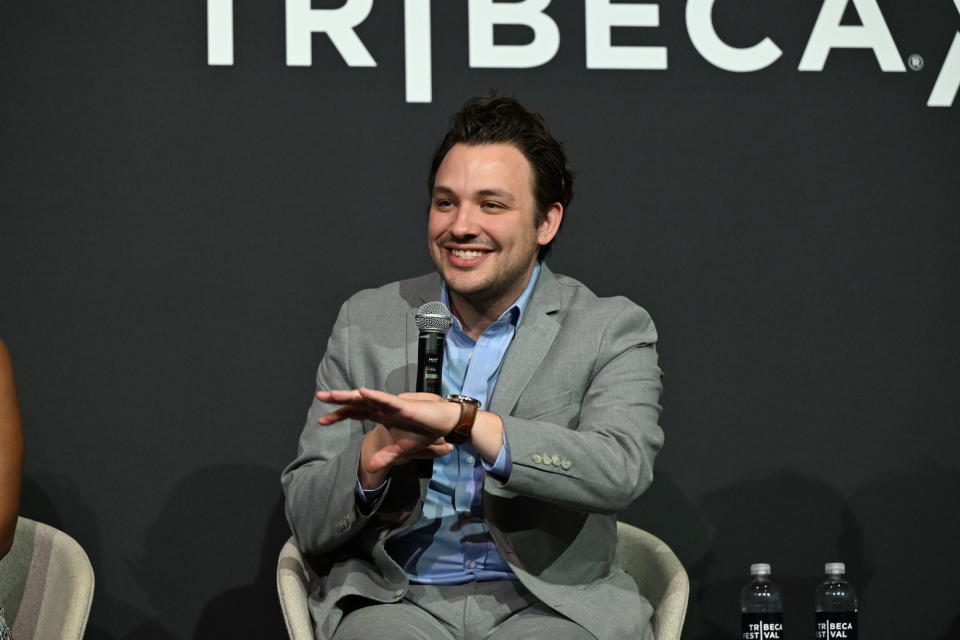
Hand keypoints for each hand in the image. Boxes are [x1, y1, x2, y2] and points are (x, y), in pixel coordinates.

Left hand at [317, 388, 459, 486]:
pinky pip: (386, 400)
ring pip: (368, 398)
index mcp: (381, 415)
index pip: (356, 413)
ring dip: (351, 396)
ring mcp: (392, 405)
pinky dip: (374, 396)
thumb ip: (385, 457)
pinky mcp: (403, 405)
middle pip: (357, 403)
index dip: (339, 415)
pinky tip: (361, 392)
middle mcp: (384, 407)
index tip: (322, 421)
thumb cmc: (423, 432)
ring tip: (334, 394)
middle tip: (320, 397)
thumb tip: (371, 469)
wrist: (444, 426)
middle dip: (339, 400)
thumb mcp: (401, 450)